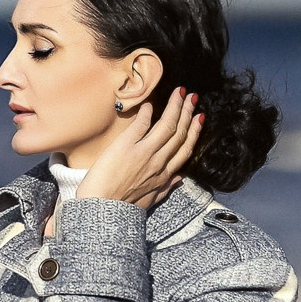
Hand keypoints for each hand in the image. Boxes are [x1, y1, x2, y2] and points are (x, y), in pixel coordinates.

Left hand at [76, 88, 201, 209]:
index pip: (185, 150)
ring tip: (180, 92)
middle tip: (193, 97)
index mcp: (164, 176)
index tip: (199, 118)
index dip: (194, 132)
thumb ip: (165, 188)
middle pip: (179, 134)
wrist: (101, 209)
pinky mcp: (126, 146)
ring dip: (175, 108)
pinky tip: (150, 103)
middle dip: (188, 114)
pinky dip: (148, 113)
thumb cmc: (122, 207)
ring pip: (166, 126)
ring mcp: (143, 153)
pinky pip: (142, 125)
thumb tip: (179, 179)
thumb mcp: (149, 200)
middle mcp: (158, 163)